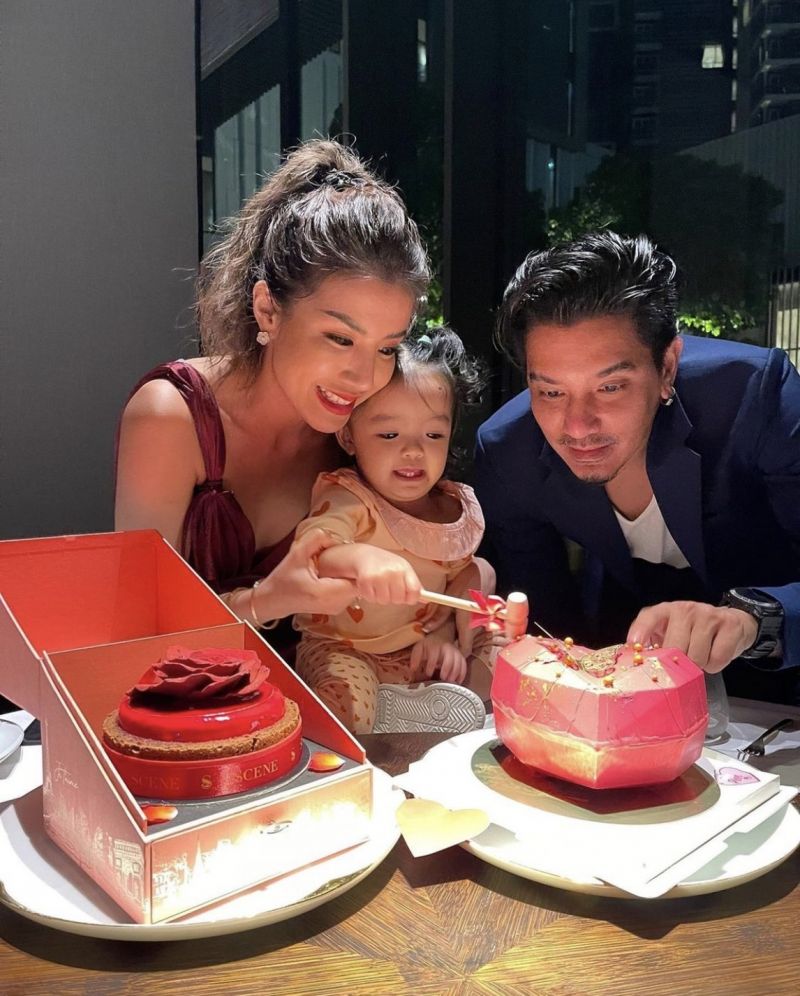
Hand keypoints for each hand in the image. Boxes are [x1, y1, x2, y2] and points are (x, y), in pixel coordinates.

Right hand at [254, 527, 357, 618]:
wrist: (274, 600)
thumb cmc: (283, 578)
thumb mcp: (297, 553)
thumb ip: (317, 539)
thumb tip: (337, 538)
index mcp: (325, 592)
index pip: (357, 580)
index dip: (357, 566)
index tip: (350, 556)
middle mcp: (335, 604)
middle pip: (358, 584)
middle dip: (354, 570)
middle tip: (344, 558)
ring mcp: (337, 608)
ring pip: (356, 588)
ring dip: (350, 576)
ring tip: (338, 566)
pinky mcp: (337, 609)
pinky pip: (349, 592)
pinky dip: (345, 583)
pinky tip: (334, 575)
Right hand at [317, 543, 421, 605]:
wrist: (363, 555)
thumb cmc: (385, 564)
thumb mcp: (401, 569)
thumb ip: (413, 584)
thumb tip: (425, 600)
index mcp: (404, 568)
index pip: (415, 591)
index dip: (411, 598)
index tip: (406, 598)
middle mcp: (393, 571)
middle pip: (399, 599)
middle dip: (393, 598)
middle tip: (387, 589)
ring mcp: (379, 576)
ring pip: (384, 601)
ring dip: (380, 597)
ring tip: (377, 586)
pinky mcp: (366, 580)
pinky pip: (371, 598)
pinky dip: (369, 595)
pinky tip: (369, 585)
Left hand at [410, 634, 467, 683]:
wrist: (440, 638)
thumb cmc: (428, 646)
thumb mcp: (419, 648)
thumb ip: (415, 658)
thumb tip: (413, 669)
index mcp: (435, 645)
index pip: (434, 653)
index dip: (431, 664)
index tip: (428, 673)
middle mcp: (447, 648)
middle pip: (450, 658)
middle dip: (447, 668)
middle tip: (442, 678)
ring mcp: (456, 652)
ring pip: (459, 662)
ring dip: (455, 673)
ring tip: (450, 682)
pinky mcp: (461, 657)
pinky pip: (464, 665)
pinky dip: (462, 674)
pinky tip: (457, 682)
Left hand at [447, 558, 496, 657]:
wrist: (483, 570)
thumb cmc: (466, 581)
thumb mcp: (449, 597)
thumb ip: (438, 615)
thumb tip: (424, 629)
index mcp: (469, 624)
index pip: (465, 651)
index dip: (455, 657)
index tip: (445, 656)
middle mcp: (478, 626)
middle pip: (467, 644)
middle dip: (455, 647)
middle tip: (441, 645)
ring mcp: (483, 622)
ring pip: (471, 635)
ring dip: (461, 636)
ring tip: (447, 632)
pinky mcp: (485, 617)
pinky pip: (475, 627)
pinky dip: (466, 627)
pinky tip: (457, 620)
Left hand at [627, 601, 757, 672]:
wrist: (733, 623)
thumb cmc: (694, 632)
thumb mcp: (671, 631)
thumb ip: (654, 641)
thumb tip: (637, 661)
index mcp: (666, 610)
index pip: (650, 617)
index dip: (641, 630)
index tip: (634, 645)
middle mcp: (685, 609)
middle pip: (674, 647)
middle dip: (677, 664)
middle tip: (682, 663)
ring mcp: (708, 615)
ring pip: (696, 656)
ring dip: (699, 665)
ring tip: (701, 656)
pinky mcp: (729, 625)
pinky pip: (717, 658)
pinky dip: (715, 665)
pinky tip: (714, 655)